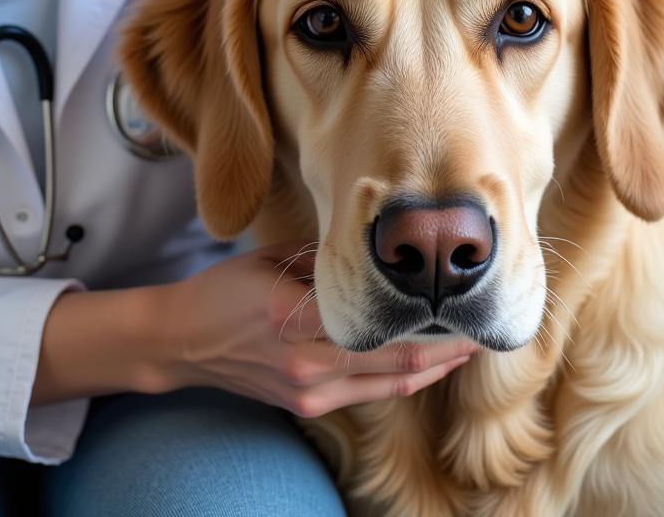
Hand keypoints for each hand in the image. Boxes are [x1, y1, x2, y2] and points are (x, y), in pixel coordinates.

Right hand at [159, 242, 476, 417]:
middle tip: (480, 332)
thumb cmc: (225, 289)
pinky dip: (399, 378)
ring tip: (461, 348)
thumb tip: (382, 258)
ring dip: (430, 370)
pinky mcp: (306, 405)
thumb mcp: (274, 261)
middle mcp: (307, 365)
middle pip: (396, 366)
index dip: (429, 326)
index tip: (463, 308)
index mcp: (295, 319)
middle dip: (445, 353)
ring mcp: (308, 392)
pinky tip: (422, 362)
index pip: (380, 328)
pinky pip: (367, 393)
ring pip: (388, 387)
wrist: (183, 340)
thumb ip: (326, 267)